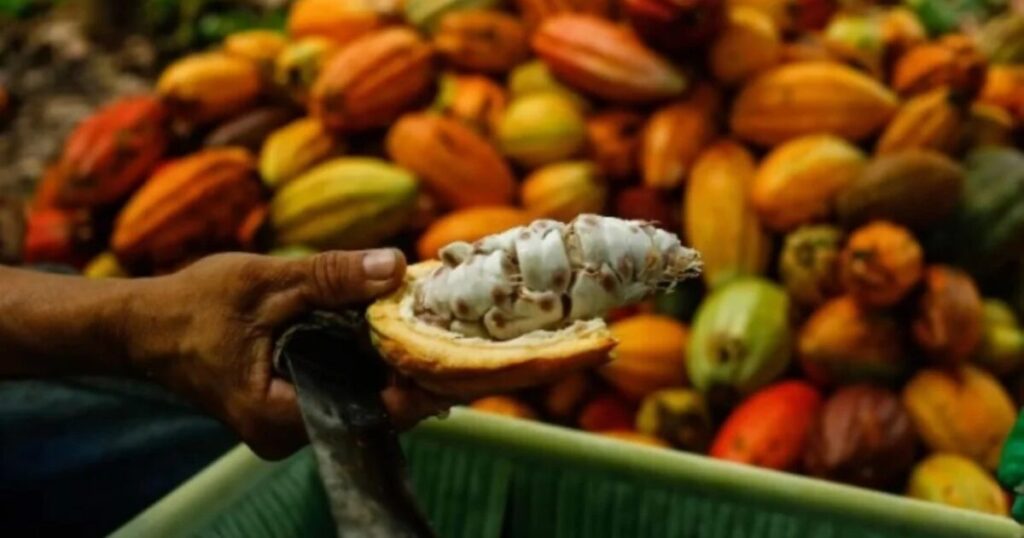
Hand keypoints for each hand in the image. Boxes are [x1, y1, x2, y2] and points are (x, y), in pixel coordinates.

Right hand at [125, 249, 453, 459]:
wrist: (143, 326)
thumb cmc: (193, 305)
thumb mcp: (265, 282)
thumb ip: (330, 277)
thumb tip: (396, 265)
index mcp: (276, 415)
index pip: (368, 412)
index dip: (415, 384)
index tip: (450, 353)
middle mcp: (284, 433)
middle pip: (368, 410)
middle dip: (407, 371)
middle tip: (448, 332)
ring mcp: (286, 424)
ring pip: (356, 400)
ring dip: (386, 366)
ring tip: (426, 328)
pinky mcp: (287, 406)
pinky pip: (338, 390)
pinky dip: (361, 363)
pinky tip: (386, 334)